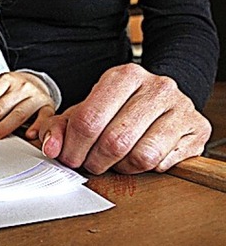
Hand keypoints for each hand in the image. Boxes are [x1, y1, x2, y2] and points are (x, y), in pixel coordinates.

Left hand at [0, 72, 55, 141]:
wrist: (39, 83)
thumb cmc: (14, 91)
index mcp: (5, 80)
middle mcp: (21, 87)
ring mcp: (35, 96)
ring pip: (17, 114)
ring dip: (2, 127)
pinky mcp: (48, 107)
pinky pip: (43, 118)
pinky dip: (36, 127)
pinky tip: (28, 135)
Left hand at [39, 64, 211, 173]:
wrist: (162, 97)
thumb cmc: (119, 106)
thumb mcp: (85, 109)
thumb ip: (59, 126)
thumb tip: (49, 147)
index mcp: (123, 76)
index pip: (88, 120)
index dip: (73, 147)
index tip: (68, 157)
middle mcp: (156, 87)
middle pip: (114, 141)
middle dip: (94, 161)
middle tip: (89, 163)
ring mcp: (181, 107)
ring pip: (141, 156)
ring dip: (121, 168)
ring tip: (116, 159)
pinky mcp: (197, 129)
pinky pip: (163, 163)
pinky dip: (146, 169)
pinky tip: (140, 156)